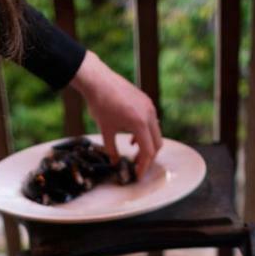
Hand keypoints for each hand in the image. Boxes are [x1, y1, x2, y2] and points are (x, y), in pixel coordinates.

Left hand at [70, 51, 162, 176]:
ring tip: (134, 153)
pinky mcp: (146, 102)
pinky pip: (152, 122)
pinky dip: (146, 133)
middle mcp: (149, 114)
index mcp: (140, 123)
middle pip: (157, 144)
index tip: (137, 175)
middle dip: (148, 158)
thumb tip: (115, 163)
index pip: (148, 151)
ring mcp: (149, 106)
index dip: (143, 166)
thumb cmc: (100, 104)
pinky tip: (133, 137)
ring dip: (147, 145)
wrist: (98, 80)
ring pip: (156, 133)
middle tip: (136, 166)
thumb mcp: (106, 131)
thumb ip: (112, 150)